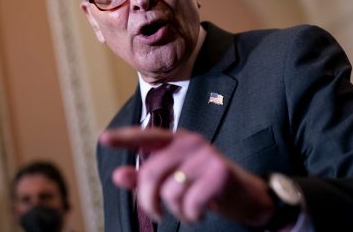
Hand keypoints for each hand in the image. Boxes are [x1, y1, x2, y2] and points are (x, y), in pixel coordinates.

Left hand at [99, 127, 273, 224]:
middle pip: (151, 174)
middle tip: (157, 214)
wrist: (249, 197)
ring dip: (176, 211)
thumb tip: (118, 176)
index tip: (102, 138)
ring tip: (188, 209)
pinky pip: (190, 202)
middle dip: (149, 201)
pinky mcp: (220, 172)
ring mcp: (206, 155)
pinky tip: (201, 211)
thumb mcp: (175, 181)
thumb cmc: (207, 187)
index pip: (146, 137)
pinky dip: (192, 214)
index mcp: (177, 140)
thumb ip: (146, 178)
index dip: (124, 138)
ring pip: (169, 192)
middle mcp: (191, 142)